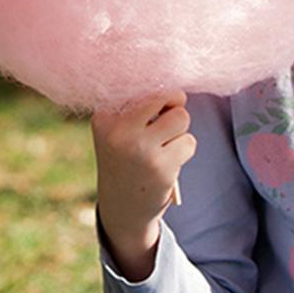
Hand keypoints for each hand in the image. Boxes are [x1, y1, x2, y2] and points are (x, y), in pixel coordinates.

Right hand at [90, 92, 194, 279]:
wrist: (122, 208)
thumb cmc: (126, 159)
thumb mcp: (118, 131)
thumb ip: (139, 108)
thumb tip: (178, 94)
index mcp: (104, 117)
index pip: (140, 84)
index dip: (155, 96)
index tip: (151, 111)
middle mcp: (119, 131)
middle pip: (166, 95)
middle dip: (174, 107)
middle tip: (166, 124)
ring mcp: (140, 149)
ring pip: (181, 118)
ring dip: (180, 132)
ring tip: (164, 148)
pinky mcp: (161, 167)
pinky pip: (189, 142)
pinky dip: (184, 151)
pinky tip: (166, 165)